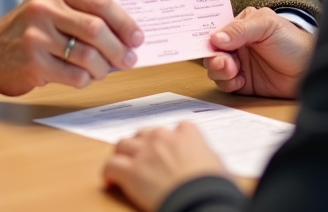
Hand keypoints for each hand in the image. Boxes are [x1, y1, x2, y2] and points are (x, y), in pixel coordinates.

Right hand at [0, 0, 143, 95]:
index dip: (124, 22)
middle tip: (130, 59)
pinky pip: (74, 75)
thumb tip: (124, 35)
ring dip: (104, 67)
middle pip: (96, 29)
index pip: (99, 2)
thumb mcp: (50, 9)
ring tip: (105, 70)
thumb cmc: (27, 31)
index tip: (137, 37)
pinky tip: (85, 77)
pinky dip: (87, 79)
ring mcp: (37, 36)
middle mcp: (44, 9)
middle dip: (119, 48)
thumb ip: (82, 14)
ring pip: (88, 55)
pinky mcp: (34, 63)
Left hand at [102, 123, 227, 211]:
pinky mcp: (131, 172)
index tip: (172, 148)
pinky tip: (111, 181)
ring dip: (123, 154)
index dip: (173, 139)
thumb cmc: (213, 186)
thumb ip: (204, 154)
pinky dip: (109, 173)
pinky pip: (111, 165)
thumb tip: (204, 158)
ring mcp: (144, 153)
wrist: (200, 200)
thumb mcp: (217, 164)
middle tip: (143, 157)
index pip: (177, 127)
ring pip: (123, 144)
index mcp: (186, 133)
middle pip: (144, 133)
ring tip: (123, 165)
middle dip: (142, 144)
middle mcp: (162, 137)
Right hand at [203, 7, 314, 98]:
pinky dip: (228, 84)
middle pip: (211, 51)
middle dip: (213, 57)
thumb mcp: (267, 26)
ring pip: (214, 68)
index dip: (208, 37)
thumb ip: (240, 29)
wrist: (309, 69)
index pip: (215, 29)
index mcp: (240, 26)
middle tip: (224, 62)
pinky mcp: (242, 83)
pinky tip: (241, 82)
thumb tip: (216, 38)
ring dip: (219, 71)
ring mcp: (239, 64)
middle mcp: (236, 44)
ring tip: (233, 71)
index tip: (207, 44)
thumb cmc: (293, 41)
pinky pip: (224, 84)